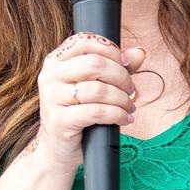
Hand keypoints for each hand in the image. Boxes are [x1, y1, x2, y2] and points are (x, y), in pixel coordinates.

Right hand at [34, 33, 146, 171]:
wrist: (58, 148)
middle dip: (121, 76)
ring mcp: (51, 99)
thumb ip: (116, 66)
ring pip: (98, 90)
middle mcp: (49, 76)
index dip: (111, 50)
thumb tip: (139, 53)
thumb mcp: (95, 85)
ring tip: (130, 107)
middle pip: (95, 64)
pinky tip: (125, 119)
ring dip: (122, 99)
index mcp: (56, 60)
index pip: (86, 41)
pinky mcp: (59, 121)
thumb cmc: (79, 112)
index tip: (126, 64)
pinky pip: (97, 112)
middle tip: (131, 89)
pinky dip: (117, 114)